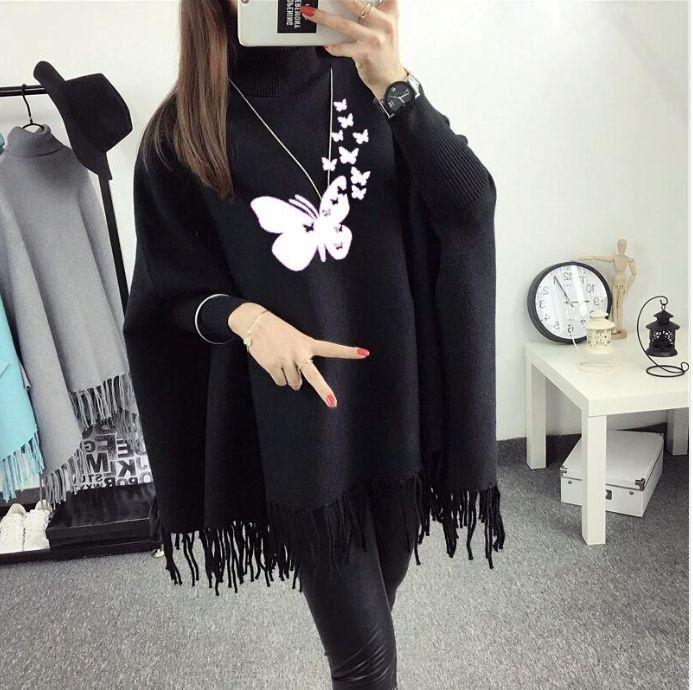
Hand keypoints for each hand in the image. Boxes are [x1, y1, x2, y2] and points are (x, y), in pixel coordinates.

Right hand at [228, 303, 369, 407]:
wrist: (255, 323)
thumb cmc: (279, 331)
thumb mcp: (295, 337)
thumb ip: (302, 355)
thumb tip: (298, 381)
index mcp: (308, 343)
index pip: (332, 348)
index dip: (348, 352)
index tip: (365, 353)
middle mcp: (299, 353)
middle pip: (314, 376)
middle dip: (323, 391)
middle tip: (332, 404)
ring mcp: (286, 360)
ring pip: (294, 383)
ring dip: (289, 376)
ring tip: (281, 360)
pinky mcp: (273, 366)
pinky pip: (280, 382)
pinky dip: (278, 377)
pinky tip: (273, 363)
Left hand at [300, 1, 406, 99]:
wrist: (390, 79)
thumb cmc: (383, 51)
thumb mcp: (384, 26)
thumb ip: (372, 12)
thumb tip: (346, 4)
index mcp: (390, 12)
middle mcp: (384, 23)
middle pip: (356, 3)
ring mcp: (373, 39)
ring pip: (344, 24)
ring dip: (324, 18)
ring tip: (310, 12)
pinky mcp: (364, 54)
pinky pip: (342, 48)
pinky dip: (332, 46)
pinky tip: (325, 44)